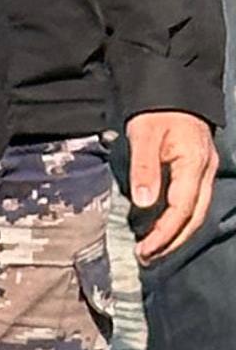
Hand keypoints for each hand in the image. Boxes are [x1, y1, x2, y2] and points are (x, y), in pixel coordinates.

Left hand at [126, 108, 219, 262]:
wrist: (174, 91)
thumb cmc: (156, 111)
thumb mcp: (143, 135)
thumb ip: (144, 169)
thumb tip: (144, 203)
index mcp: (194, 165)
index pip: (181, 208)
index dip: (164, 233)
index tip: (144, 250)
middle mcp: (205, 172)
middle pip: (194, 217)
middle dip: (171, 241)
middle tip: (146, 258)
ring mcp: (205, 173)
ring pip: (196, 212)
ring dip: (176, 235)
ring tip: (152, 251)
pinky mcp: (199, 172)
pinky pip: (193, 203)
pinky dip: (178, 220)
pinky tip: (161, 229)